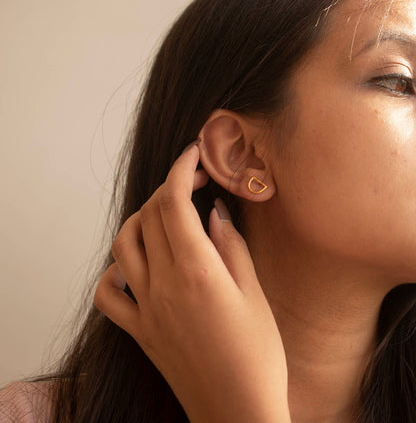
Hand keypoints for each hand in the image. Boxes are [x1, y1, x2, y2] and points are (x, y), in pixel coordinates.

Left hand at [94, 143, 290, 422]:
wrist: (238, 412)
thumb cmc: (258, 356)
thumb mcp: (255, 293)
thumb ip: (230, 245)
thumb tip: (214, 210)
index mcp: (196, 272)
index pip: (174, 202)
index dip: (182, 169)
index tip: (194, 153)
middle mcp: (163, 285)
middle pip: (149, 216)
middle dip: (168, 188)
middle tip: (193, 182)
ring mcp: (145, 309)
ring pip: (123, 245)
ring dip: (140, 219)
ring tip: (164, 215)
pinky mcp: (139, 331)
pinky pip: (108, 295)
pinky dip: (114, 270)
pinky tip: (135, 265)